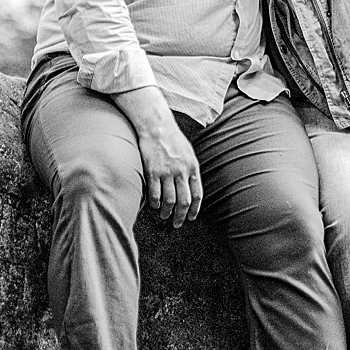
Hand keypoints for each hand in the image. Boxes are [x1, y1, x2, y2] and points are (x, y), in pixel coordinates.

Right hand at [115, 86, 202, 227]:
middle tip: (177, 223)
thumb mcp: (188, 152)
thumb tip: (192, 185)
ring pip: (169, 200)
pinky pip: (154, 193)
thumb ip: (191, 169)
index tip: (191, 217)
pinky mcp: (152, 171)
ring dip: (167, 212)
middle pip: (184, 201)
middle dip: (181, 215)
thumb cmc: (172, 138)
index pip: (197, 195)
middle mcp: (181, 172)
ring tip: (164, 216)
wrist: (156, 125)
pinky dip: (155, 202)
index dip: (194, 209)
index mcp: (192, 168)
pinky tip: (154, 205)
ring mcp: (166, 172)